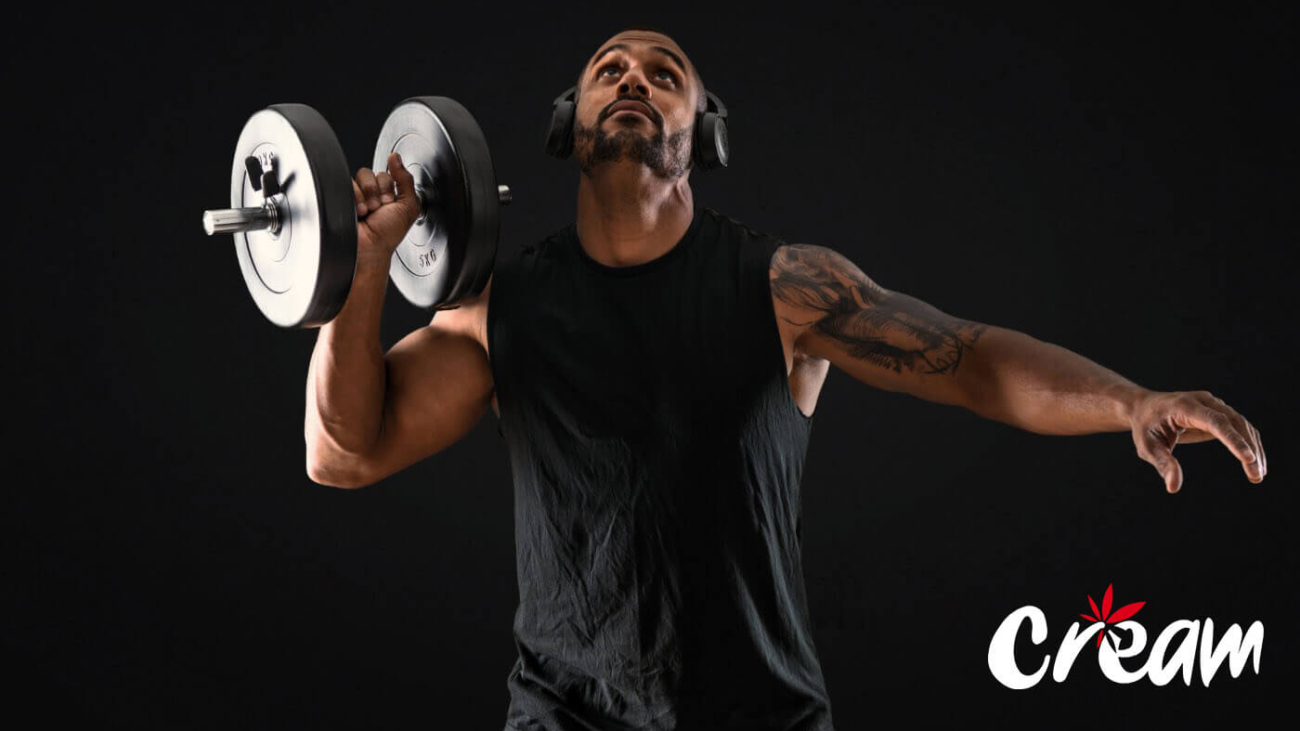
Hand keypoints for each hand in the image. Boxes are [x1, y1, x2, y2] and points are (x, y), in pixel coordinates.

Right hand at [352, 152, 421, 267]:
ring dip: (367, 196)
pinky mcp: (341, 198)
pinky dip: (355, 198)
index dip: (388, 189)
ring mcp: (355, 196)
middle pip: (371, 173)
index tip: (390, 205)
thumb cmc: (388, 234)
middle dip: (377, 192)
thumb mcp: (408, 206)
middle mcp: (370, 194)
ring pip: (359, 177)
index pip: (385, 174)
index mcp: (386, 194)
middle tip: (379, 209)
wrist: (371, 248)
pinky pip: (346, 183)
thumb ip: (405, 180)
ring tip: (368, 212)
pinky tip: (358, 213)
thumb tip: (396, 157)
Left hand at [1129, 390, 1265, 492]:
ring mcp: (1213, 404)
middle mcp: (1203, 401)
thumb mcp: (1147, 447)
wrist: (1144, 407)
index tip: (1248, 458)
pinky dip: (1248, 443)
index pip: (1215, 421)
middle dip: (1248, 449)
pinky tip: (1254, 463)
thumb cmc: (1145, 428)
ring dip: (1253, 448)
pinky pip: (1238, 426)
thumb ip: (1163, 464)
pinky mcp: (1218, 412)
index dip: (1233, 439)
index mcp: (1184, 406)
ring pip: (1241, 424)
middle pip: (1233, 422)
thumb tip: (1173, 488)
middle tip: (1257, 476)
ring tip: (1258, 475)